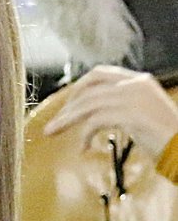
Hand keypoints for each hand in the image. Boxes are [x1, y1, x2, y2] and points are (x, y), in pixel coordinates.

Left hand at [44, 65, 177, 159]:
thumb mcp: (144, 114)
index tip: (68, 104)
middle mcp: (135, 84)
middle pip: (90, 85)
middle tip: (57, 120)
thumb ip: (123, 107)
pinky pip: (96, 121)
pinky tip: (84, 147)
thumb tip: (93, 115)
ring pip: (88, 103)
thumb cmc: (166, 138)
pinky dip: (85, 135)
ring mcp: (133, 98)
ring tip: (53, 132)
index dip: (80, 87)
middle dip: (69, 102)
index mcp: (140, 80)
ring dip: (67, 119)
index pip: (101, 73)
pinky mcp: (131, 115)